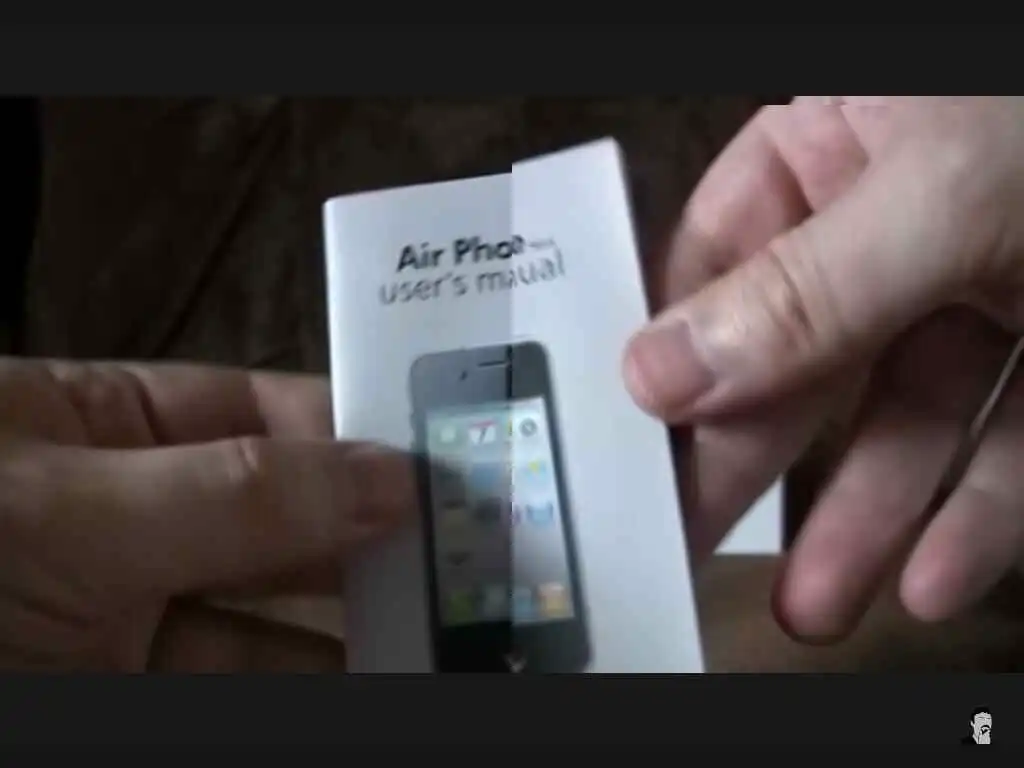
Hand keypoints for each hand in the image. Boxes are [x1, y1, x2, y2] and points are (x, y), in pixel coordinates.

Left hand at [0, 359, 411, 669]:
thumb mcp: (73, 513)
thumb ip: (234, 494)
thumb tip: (392, 479)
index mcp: (96, 421)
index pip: (250, 409)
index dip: (347, 432)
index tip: (436, 469)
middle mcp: (124, 505)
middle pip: (276, 507)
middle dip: (366, 528)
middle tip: (460, 549)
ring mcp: (125, 603)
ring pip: (268, 603)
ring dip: (352, 613)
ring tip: (436, 618)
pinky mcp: (131, 683)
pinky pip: (242, 673)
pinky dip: (310, 675)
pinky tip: (370, 669)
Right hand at [624, 97, 1023, 641]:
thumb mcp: (940, 188)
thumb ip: (804, 291)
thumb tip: (666, 368)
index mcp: (831, 145)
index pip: (719, 263)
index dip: (680, 355)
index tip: (650, 439)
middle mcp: (891, 219)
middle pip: (798, 360)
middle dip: (754, 463)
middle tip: (699, 537)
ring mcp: (978, 287)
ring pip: (901, 417)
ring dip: (865, 518)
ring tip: (820, 598)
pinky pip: (1007, 440)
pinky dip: (977, 514)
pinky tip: (938, 572)